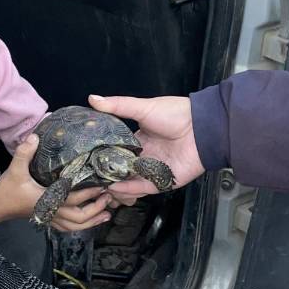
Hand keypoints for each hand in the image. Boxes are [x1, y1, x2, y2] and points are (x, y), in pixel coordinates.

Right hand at [0, 135, 112, 231]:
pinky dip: (81, 226)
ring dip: (92, 221)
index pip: (72, 199)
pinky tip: (90, 221)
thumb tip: (35, 137)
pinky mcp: (49, 220)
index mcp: (47, 200)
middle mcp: (52, 212)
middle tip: (108, 198)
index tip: (102, 185)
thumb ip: (24, 153)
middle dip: (96, 209)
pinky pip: (68, 228)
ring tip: (107, 214)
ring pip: (76, 226)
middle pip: (79, 217)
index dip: (89, 194)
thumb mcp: (15, 169)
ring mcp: (51, 218)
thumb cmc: (7, 189)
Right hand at [88, 94, 205, 198]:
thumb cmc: (176, 114)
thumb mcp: (142, 107)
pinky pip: (142, 188)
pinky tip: (116, 187)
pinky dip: (129, 189)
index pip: (115, 152)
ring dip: (116, 185)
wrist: (201, 128)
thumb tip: (93, 99)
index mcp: (138, 141)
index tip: (87, 158)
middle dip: (107, 174)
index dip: (102, 156)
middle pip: (121, 170)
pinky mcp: (163, 181)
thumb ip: (117, 106)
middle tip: (90, 175)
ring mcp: (153, 170)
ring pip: (129, 183)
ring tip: (100, 184)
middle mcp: (144, 157)